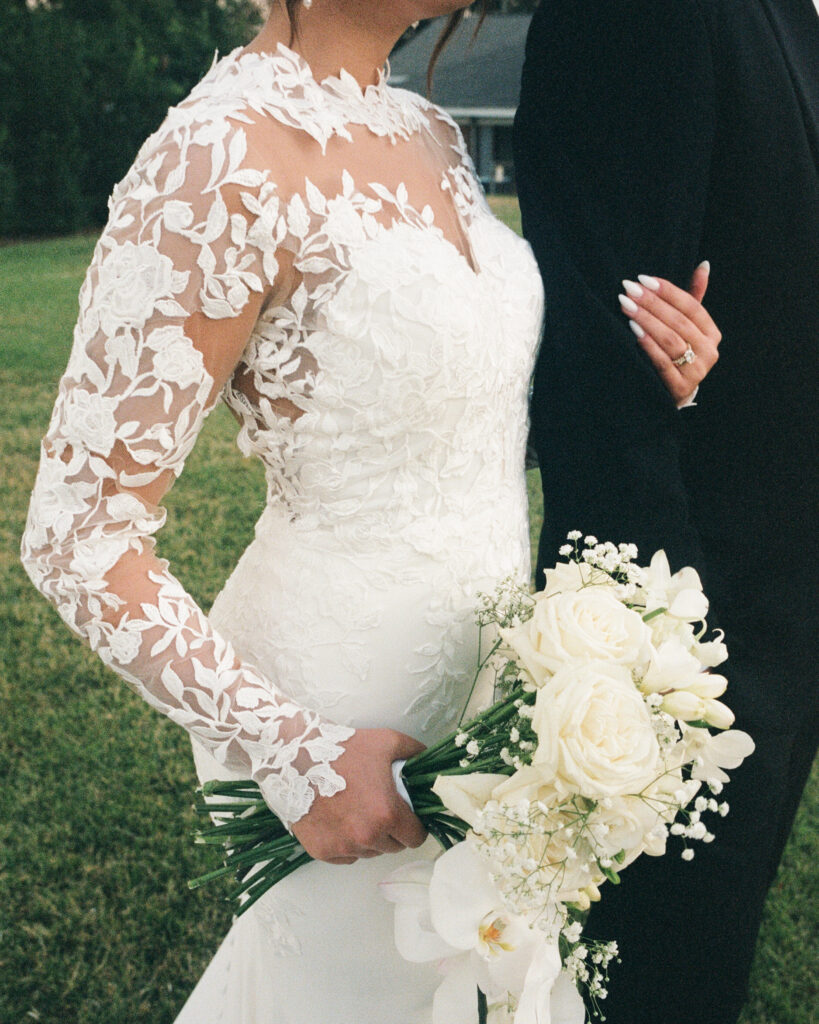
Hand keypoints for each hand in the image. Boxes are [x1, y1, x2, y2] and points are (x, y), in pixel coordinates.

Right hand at [291, 728, 426, 864]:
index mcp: (387, 814)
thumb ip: (415, 753)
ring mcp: (342, 847)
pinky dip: (347, 843)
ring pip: (369, 852)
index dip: (415, 826)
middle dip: (392, 831)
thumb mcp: (387, 742)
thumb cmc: (343, 749)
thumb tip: (428, 764)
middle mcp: (366, 837)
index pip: (416, 837)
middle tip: (380, 808)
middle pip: (393, 847)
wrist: (296, 756)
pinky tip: (340, 819)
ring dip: (369, 838)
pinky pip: (346, 856)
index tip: (408, 816)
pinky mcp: (321, 851)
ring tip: (358, 810)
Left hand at [618, 262, 720, 405]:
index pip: (691, 306)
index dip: (668, 291)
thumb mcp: (687, 326)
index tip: (643, 279)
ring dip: (647, 321)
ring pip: (671, 340)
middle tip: (629, 290)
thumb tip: (704, 264)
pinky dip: (648, 346)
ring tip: (627, 307)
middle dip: (651, 303)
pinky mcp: (680, 387)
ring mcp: (697, 371)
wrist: (673, 394)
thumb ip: (693, 297)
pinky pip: (662, 362)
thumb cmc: (677, 353)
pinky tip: (634, 332)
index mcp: (712, 333)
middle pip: (679, 322)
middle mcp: (709, 351)